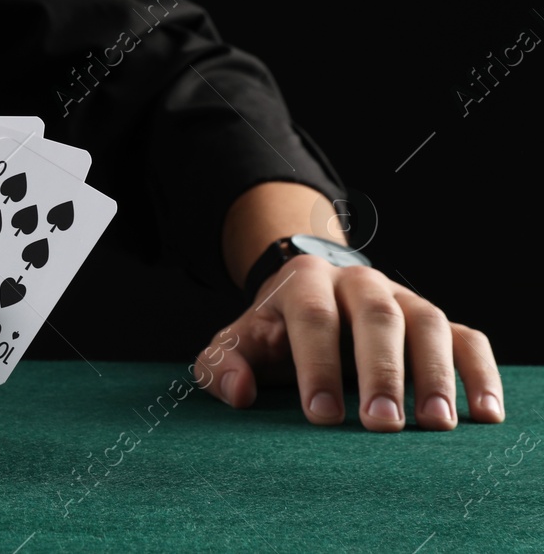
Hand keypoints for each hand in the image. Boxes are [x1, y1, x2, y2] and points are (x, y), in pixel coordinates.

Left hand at [192, 255, 502, 430]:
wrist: (307, 295)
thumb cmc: (272, 333)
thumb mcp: (237, 343)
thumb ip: (222, 365)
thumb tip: (237, 392)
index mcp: (305, 281)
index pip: (313, 318)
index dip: (317, 365)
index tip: (322, 417)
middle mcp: (359, 282)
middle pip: (375, 317)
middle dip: (380, 371)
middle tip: (381, 425)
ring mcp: (403, 298)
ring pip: (427, 324)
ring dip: (434, 374)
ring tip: (436, 425)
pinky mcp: (437, 321)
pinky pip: (467, 339)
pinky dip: (479, 373)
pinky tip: (484, 414)